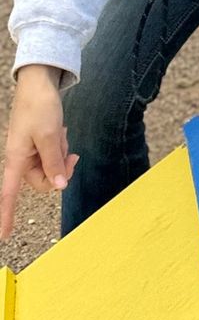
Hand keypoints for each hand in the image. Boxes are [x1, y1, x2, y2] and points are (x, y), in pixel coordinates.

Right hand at [1, 65, 78, 238]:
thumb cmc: (39, 106)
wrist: (39, 83)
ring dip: (60, 153)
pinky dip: (59, 146)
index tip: (3, 236)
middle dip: (59, 168)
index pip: (9, 194)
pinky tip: (60, 130)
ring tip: (59, 132)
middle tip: (71, 154)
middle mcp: (20, 159)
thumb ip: (54, 162)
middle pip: (43, 181)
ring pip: (51, 167)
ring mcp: (30, 151)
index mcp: (16, 159)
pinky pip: (53, 154)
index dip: (6, 215)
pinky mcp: (38, 144)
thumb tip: (59, 186)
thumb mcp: (49, 136)